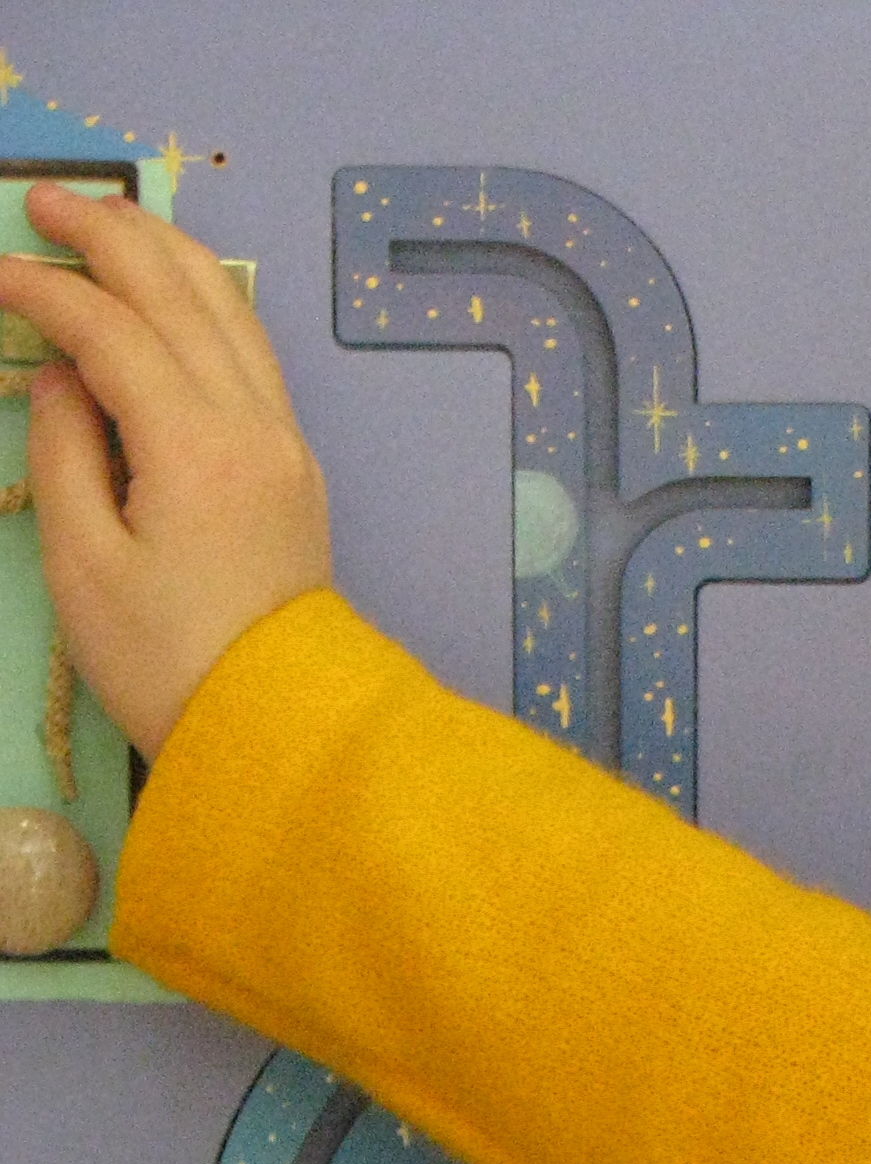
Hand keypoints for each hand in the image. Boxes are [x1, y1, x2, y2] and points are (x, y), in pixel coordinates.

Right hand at [0, 182, 330, 759]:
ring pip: (231, 316)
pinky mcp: (294, 467)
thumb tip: (63, 375)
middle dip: (111, 238)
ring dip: (169, 258)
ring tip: (111, 220)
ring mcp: (284, 444)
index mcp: (195, 447)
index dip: (46, 291)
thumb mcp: (84, 562)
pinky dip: (209, 306)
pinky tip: (178, 293)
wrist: (283, 726)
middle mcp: (253, 428)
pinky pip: (253, 357)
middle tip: (46, 201)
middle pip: (182, 298)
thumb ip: (64, 451)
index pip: (111, 333)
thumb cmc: (169, 659)